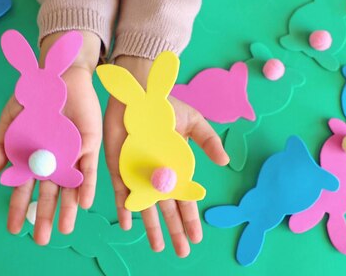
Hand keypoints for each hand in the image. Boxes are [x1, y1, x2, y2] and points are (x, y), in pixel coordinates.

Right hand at [0, 31, 102, 244]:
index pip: (24, 189)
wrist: (58, 73)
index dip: (19, 208)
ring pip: (70, 187)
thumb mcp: (10, 117)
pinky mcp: (88, 145)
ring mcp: (71, 155)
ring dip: (67, 209)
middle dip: (44, 217)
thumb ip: (0, 142)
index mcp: (32, 158)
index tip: (13, 229)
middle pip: (49, 194)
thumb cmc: (33, 95)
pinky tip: (83, 203)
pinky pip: (88, 170)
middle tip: (41, 239)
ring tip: (64, 230)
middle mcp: (53, 161)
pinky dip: (85, 186)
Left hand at [103, 56, 228, 257]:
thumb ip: (208, 141)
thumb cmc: (166, 107)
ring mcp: (138, 173)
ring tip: (158, 247)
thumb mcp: (193, 122)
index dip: (191, 218)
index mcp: (176, 168)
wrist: (140, 93)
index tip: (197, 236)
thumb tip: (225, 161)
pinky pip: (122, 191)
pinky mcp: (120, 167)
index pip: (185, 198)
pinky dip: (125, 207)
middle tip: (181, 252)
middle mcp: (158, 175)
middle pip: (167, 208)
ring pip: (146, 206)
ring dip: (152, 226)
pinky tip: (128, 223)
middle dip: (175, 230)